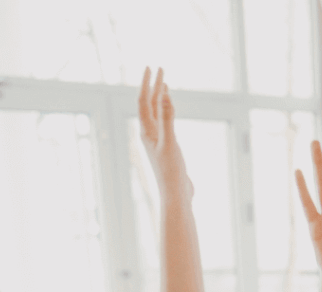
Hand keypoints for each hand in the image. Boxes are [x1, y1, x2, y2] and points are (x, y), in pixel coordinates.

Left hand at [138, 67, 191, 200]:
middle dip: (155, 87)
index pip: (144, 101)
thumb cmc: (171, 172)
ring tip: (165, 86)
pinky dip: (168, 113)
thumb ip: (167, 118)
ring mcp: (159, 142)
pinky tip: (171, 114)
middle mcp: (150, 135)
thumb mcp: (170, 142)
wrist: (176, 195)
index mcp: (147, 132)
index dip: (148, 83)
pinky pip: (165, 124)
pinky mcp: (168, 149)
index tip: (152, 67)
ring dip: (160, 99)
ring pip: (157, 115)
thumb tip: (164, 94)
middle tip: (161, 70)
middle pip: (150, 105)